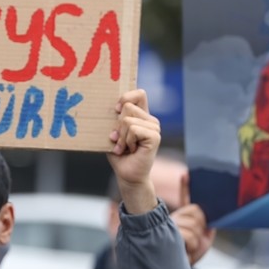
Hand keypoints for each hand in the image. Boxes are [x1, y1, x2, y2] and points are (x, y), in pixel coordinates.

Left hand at [108, 89, 161, 214]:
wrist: (127, 174)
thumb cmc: (119, 155)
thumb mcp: (113, 133)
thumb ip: (115, 120)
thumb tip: (114, 109)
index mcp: (141, 115)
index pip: (139, 94)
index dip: (126, 97)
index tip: (116, 110)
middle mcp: (150, 119)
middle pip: (127, 107)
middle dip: (117, 126)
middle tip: (120, 141)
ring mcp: (154, 127)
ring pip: (127, 120)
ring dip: (121, 137)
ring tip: (124, 147)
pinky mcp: (155, 136)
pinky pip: (133, 130)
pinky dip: (127, 141)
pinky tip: (131, 150)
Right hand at [173, 171, 214, 265]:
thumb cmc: (189, 255)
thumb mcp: (203, 239)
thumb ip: (207, 227)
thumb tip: (209, 221)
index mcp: (184, 217)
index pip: (186, 199)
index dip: (186, 187)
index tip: (185, 174)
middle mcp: (175, 219)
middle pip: (195, 211)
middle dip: (201, 225)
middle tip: (198, 237)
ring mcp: (171, 226)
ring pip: (193, 224)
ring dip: (197, 239)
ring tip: (190, 247)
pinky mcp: (169, 235)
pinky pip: (188, 234)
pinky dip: (193, 244)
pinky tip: (187, 249)